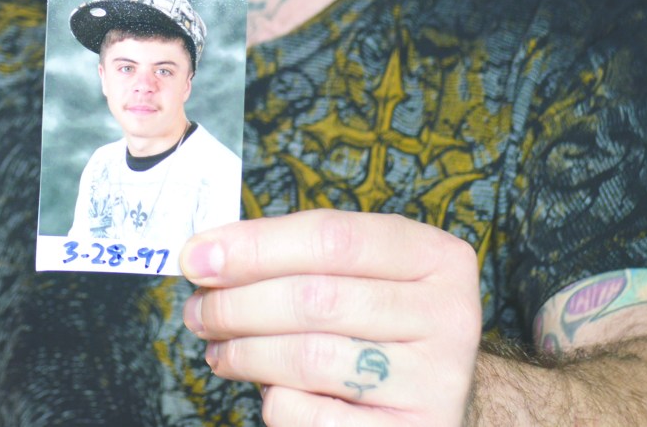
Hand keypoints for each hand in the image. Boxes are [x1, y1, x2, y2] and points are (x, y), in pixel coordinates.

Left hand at [179, 209, 481, 425]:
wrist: (437, 399)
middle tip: (197, 310)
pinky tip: (266, 388)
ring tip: (219, 348)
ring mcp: (437, 381)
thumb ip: (297, 256)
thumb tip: (207, 255)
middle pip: (316, 298)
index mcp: (436, 255)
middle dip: (238, 303)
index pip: (332, 236)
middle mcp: (449, 314)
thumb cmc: (381, 322)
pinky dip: (276, 400)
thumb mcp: (362, 272)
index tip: (197, 256)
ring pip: (309, 358)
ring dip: (245, 352)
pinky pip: (313, 415)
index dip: (256, 244)